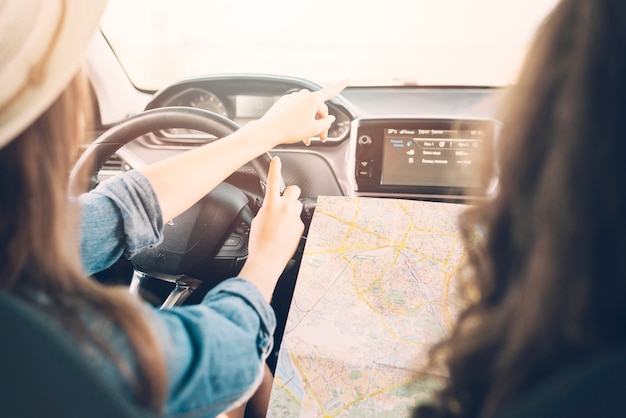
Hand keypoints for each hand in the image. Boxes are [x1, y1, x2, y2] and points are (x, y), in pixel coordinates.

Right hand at [238, 157, 303, 300]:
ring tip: (283, 223)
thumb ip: (267, 209)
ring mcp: (294, 217)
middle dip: (290, 193)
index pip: (274, 179)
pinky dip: (292, 225)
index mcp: (271, 204)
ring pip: (297, 205)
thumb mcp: (257, 219)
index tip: (276, 160)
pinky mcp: (300, 227)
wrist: (267, 259)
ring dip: (291, 210)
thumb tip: (271, 207)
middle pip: (294, 189)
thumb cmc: (258, 242)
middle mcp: (285, 208)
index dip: (275, 167)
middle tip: (285, 200)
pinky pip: (297, 220)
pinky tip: (285, 234)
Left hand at [256, 81, 347, 145]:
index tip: (348, 79)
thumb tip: (330, 118)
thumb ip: (326, 123)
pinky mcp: (284, 102)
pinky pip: (297, 110)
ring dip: (310, 124)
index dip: (341, 85)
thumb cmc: (290, 130)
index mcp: (313, 99)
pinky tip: (297, 131)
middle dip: (321, 122)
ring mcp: (293, 98)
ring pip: (307, 111)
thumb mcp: (314, 129)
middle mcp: (303, 95)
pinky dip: (300, 120)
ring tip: (307, 138)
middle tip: (321, 137)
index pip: (332, 90)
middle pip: (319, 107)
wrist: (269, 130)